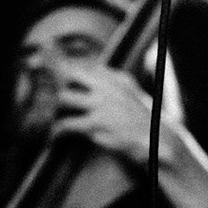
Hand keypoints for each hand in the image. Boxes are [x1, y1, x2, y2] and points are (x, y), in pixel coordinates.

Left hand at [52, 65, 182, 167]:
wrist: (159, 141)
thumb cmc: (143, 123)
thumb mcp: (131, 96)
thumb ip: (113, 86)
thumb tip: (93, 78)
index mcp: (118, 78)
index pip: (87, 66)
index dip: (68, 68)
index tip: (55, 74)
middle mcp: (108, 86)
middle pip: (71, 73)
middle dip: (57, 82)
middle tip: (48, 95)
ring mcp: (102, 104)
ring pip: (64, 97)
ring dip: (54, 108)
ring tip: (50, 118)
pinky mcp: (96, 124)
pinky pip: (66, 124)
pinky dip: (56, 132)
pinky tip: (54, 138)